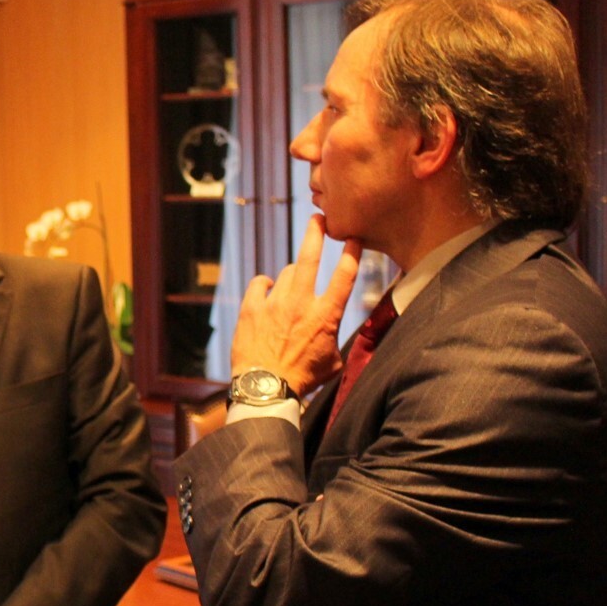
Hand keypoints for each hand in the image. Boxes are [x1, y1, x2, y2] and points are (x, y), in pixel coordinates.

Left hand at [230, 214, 361, 395]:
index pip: (345, 276)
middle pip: (310, 257)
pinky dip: (265, 285)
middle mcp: (301, 303)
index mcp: (326, 315)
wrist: (266, 388)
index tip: (354, 237)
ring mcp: (275, 303)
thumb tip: (334, 335)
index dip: (352, 252)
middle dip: (316, 233)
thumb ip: (334, 340)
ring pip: (286, 273)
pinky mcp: (252, 308)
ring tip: (292, 288)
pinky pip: (260, 283)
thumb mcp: (332, 362)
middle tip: (318, 217)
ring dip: (292, 277)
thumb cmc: (302, 379)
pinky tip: (266, 290)